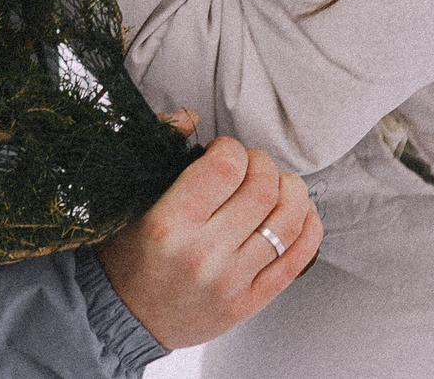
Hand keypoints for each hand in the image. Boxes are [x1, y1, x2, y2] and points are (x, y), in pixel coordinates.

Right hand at [95, 131, 321, 350]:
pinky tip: (301, 213)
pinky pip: (297, 260)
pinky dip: (309, 228)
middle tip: (250, 165)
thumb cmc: (126, 254)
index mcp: (168, 223)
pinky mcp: (250, 302)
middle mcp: (203, 254)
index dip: (232, 148)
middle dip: (262, 164)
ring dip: (291, 191)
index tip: (222, 151)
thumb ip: (159, 150)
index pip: (225, 168)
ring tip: (278, 185)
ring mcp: (231, 282)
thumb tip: (192, 117)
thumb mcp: (129, 198)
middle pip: (263, 190)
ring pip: (287, 222)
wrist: (125, 317)